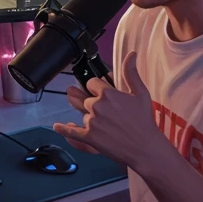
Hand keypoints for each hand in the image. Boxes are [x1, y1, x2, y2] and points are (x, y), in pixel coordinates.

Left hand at [53, 52, 160, 169]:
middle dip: (93, 104)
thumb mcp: (141, 93)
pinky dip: (64, 130)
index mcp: (107, 93)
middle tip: (106, 113)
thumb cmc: (144, 120)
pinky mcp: (89, 137)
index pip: (92, 83)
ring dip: (90, 117)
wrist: (145, 147)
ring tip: (103, 123)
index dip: (97, 88)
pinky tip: (58, 126)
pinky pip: (72, 132)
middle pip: (86, 99)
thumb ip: (131, 73)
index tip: (103, 93)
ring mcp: (91, 121)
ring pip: (84, 114)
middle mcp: (97, 105)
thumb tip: (131, 54)